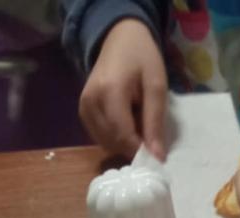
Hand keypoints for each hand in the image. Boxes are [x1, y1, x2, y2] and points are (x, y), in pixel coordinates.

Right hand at [79, 19, 167, 160]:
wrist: (119, 38)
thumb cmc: (142, 58)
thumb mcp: (156, 86)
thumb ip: (155, 122)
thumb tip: (157, 157)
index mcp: (109, 92)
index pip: (123, 136)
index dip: (140, 150)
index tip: (156, 155)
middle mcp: (91, 101)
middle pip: (113, 142)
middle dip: (133, 146)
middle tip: (148, 133)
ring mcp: (83, 107)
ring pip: (106, 143)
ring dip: (124, 142)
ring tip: (137, 122)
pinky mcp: (82, 111)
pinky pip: (100, 137)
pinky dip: (115, 137)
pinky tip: (125, 122)